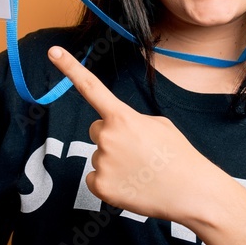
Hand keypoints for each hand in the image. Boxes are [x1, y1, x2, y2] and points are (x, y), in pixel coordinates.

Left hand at [48, 46, 228, 222]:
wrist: (192, 192)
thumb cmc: (179, 156)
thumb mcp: (160, 125)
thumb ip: (132, 121)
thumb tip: (117, 130)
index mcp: (122, 117)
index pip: (91, 87)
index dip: (70, 68)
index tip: (53, 52)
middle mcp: (107, 137)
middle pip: (97, 130)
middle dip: (113, 137)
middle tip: (139, 152)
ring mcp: (102, 163)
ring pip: (99, 156)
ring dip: (116, 162)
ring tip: (142, 171)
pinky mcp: (100, 187)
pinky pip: (95, 178)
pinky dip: (110, 183)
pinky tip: (132, 185)